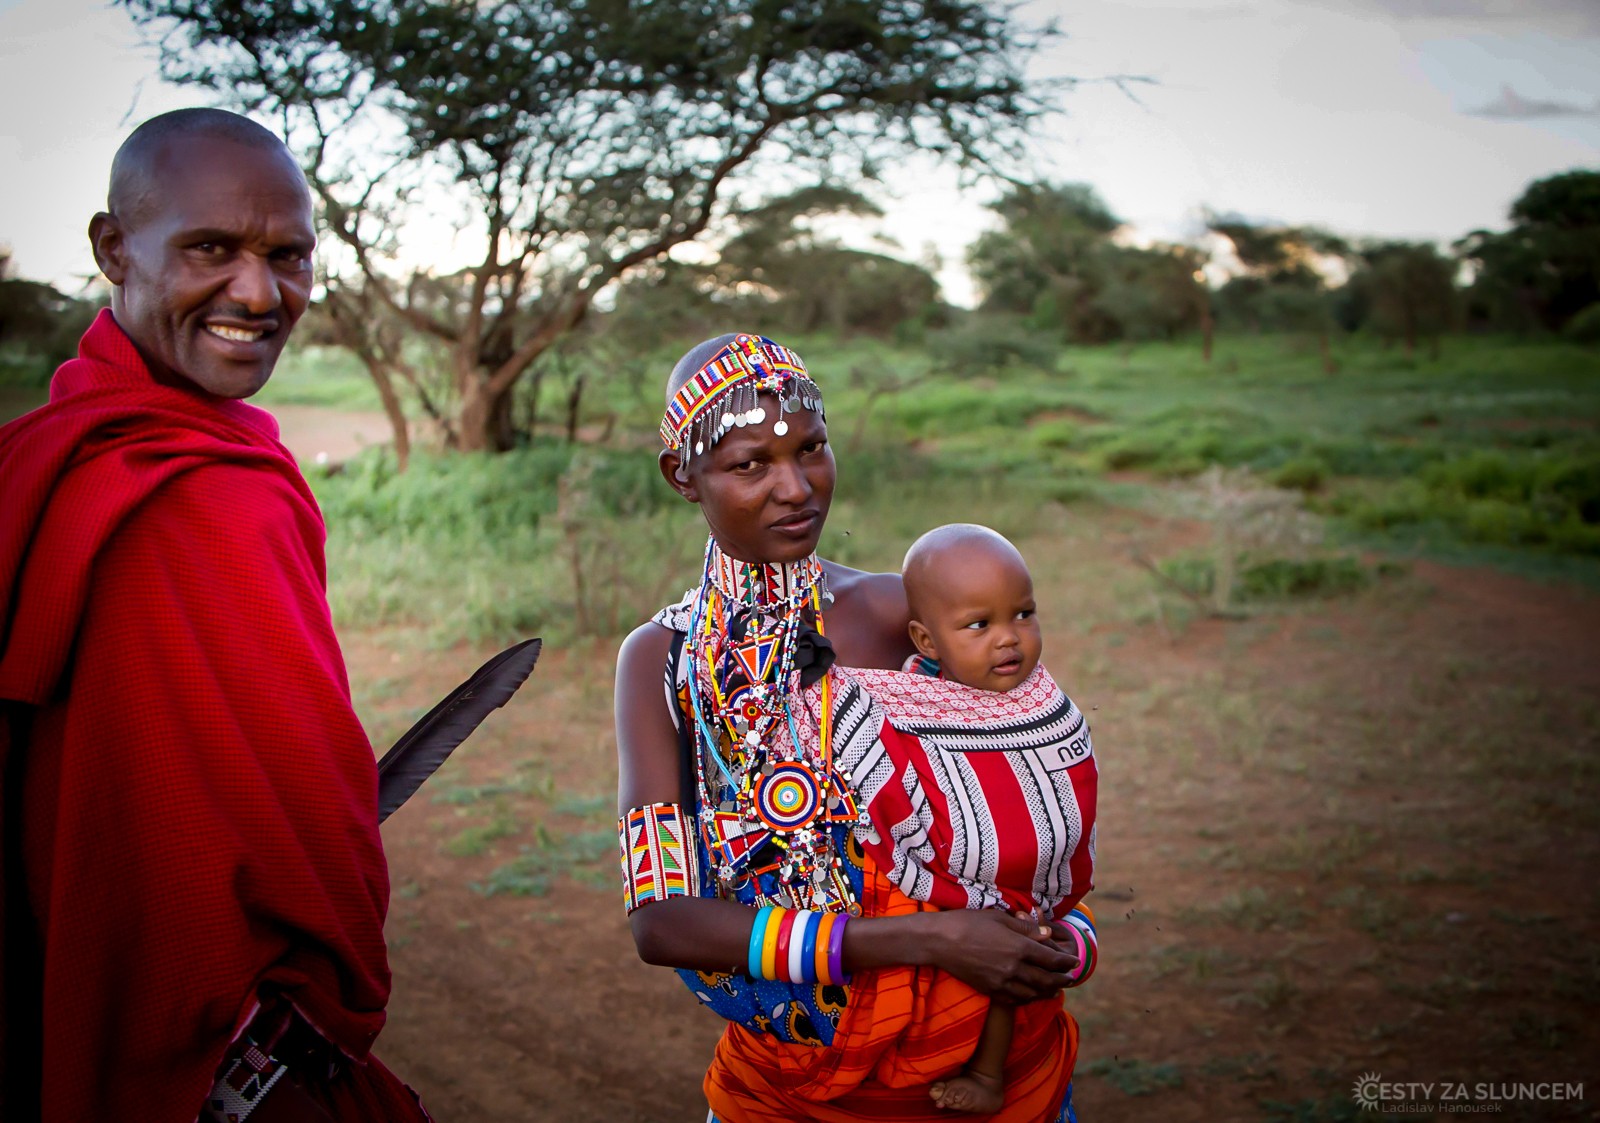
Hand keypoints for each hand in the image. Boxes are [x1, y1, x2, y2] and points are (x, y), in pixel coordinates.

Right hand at [917, 909, 1079, 1002]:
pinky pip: (1015, 1000)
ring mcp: (1001, 982)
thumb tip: (1047, 934)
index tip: (1075, 961)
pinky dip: (1028, 999)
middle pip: (1046, 979)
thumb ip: (1026, 929)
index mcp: (1018, 947)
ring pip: (1032, 993)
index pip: (1051, 959)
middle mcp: (1013, 968)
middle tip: (1071, 978)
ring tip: (1056, 988)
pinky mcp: (990, 990)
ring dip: (1048, 991)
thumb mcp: (1000, 918)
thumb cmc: (968, 923)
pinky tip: (1032, 995)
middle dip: (1061, 979)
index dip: (1066, 962)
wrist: (939, 942)